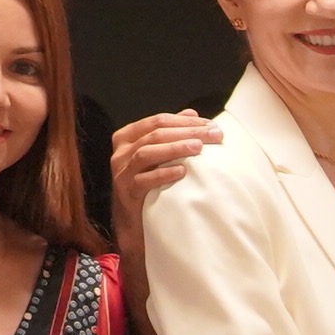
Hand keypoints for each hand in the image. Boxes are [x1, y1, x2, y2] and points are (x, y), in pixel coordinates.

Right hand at [109, 110, 220, 232]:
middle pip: (154, 135)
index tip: (210, 124)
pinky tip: (182, 172)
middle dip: (186, 132)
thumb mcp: (157, 155)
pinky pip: (143, 180)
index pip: (158, 121)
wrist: (132, 221)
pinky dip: (163, 174)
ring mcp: (122, 172)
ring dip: (174, 148)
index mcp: (128, 137)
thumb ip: (170, 133)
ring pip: (146, 153)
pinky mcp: (127, 192)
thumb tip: (192, 114)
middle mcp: (122, 152)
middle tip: (212, 134)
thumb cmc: (148, 183)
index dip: (185, 121)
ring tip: (198, 148)